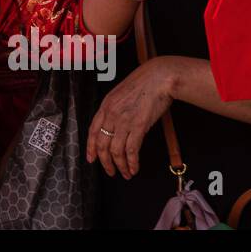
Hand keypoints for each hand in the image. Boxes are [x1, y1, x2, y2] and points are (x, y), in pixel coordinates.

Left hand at [86, 57, 178, 177]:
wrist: (159, 77)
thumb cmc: (144, 84)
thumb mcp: (121, 94)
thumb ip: (115, 110)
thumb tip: (116, 127)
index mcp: (105, 106)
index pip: (92, 131)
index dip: (90, 148)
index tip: (91, 159)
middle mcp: (111, 114)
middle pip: (102, 145)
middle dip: (105, 162)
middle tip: (110, 172)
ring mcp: (124, 120)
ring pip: (116, 150)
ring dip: (120, 166)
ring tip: (125, 174)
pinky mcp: (139, 126)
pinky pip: (131, 150)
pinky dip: (132, 162)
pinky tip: (134, 168)